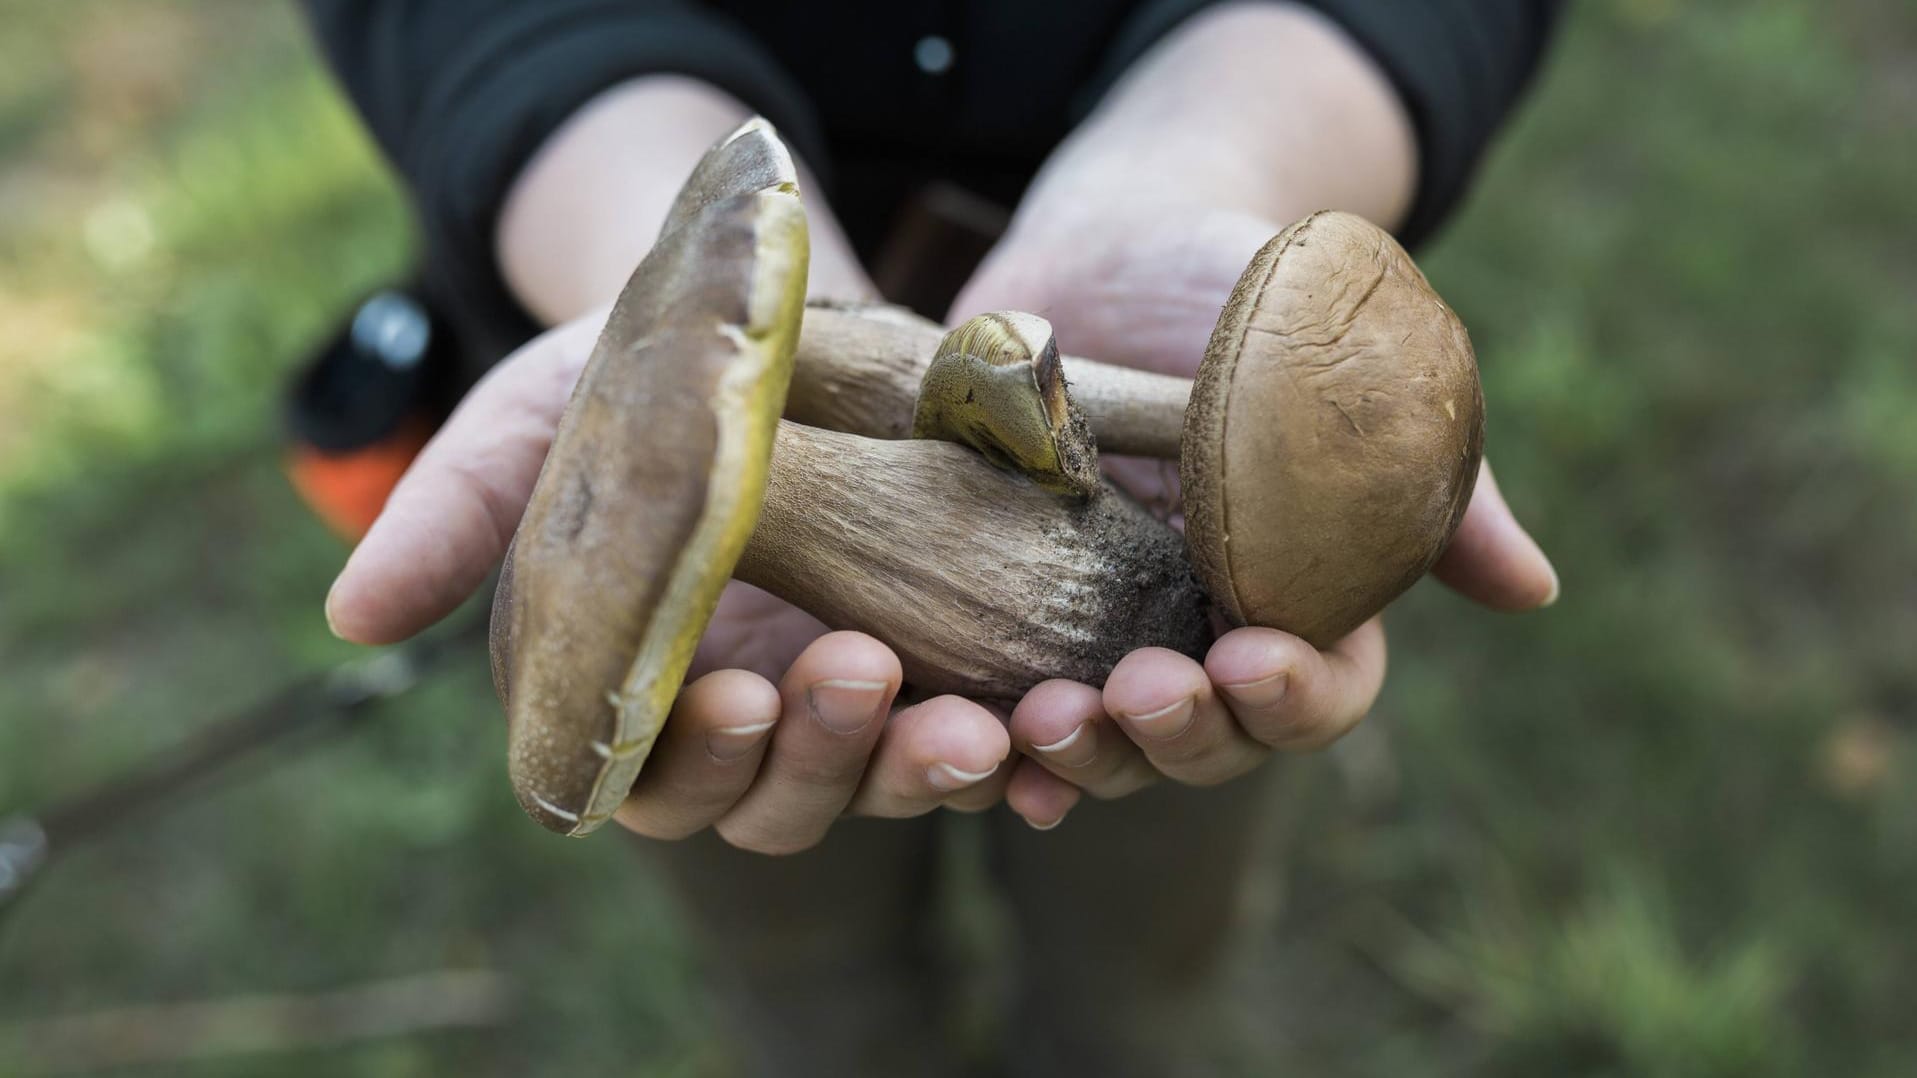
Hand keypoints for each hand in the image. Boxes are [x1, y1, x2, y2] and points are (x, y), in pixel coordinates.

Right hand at [325, 311, 1018, 851]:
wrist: (764, 312)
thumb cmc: (633, 380)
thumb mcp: (538, 419)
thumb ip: (456, 513)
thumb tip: (345, 616)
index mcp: (645, 692)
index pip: (659, 780)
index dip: (696, 759)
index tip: (733, 691)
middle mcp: (755, 721)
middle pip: (785, 803)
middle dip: (823, 758)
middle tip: (859, 673)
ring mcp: (862, 699)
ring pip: (895, 784)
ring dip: (932, 767)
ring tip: (985, 719)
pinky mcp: (954, 659)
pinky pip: (999, 737)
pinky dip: (1030, 755)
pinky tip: (1058, 727)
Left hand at [948, 202, 1557, 809]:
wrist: (1111, 245)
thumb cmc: (1249, 290)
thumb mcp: (1344, 355)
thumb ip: (1430, 473)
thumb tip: (1534, 590)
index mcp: (1300, 598)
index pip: (1319, 690)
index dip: (1292, 696)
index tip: (1252, 656)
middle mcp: (1202, 639)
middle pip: (1208, 743)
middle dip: (1179, 734)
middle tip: (1140, 692)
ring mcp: (1096, 632)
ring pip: (1102, 746)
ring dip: (1080, 754)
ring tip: (1041, 721)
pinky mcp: (1002, 611)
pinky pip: (993, 707)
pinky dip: (984, 743)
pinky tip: (968, 742)